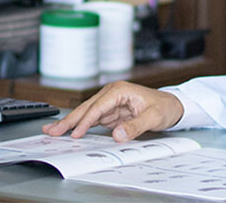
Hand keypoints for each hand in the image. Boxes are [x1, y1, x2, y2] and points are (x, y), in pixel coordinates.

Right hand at [39, 81, 183, 142]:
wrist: (174, 106)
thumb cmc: (165, 107)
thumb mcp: (153, 117)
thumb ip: (135, 126)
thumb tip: (117, 134)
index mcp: (119, 90)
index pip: (97, 107)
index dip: (85, 121)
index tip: (76, 133)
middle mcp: (111, 94)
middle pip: (86, 108)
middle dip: (69, 120)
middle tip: (51, 130)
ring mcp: (109, 103)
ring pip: (86, 114)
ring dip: (70, 123)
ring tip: (53, 131)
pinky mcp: (111, 112)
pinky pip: (92, 120)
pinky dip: (80, 126)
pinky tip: (69, 131)